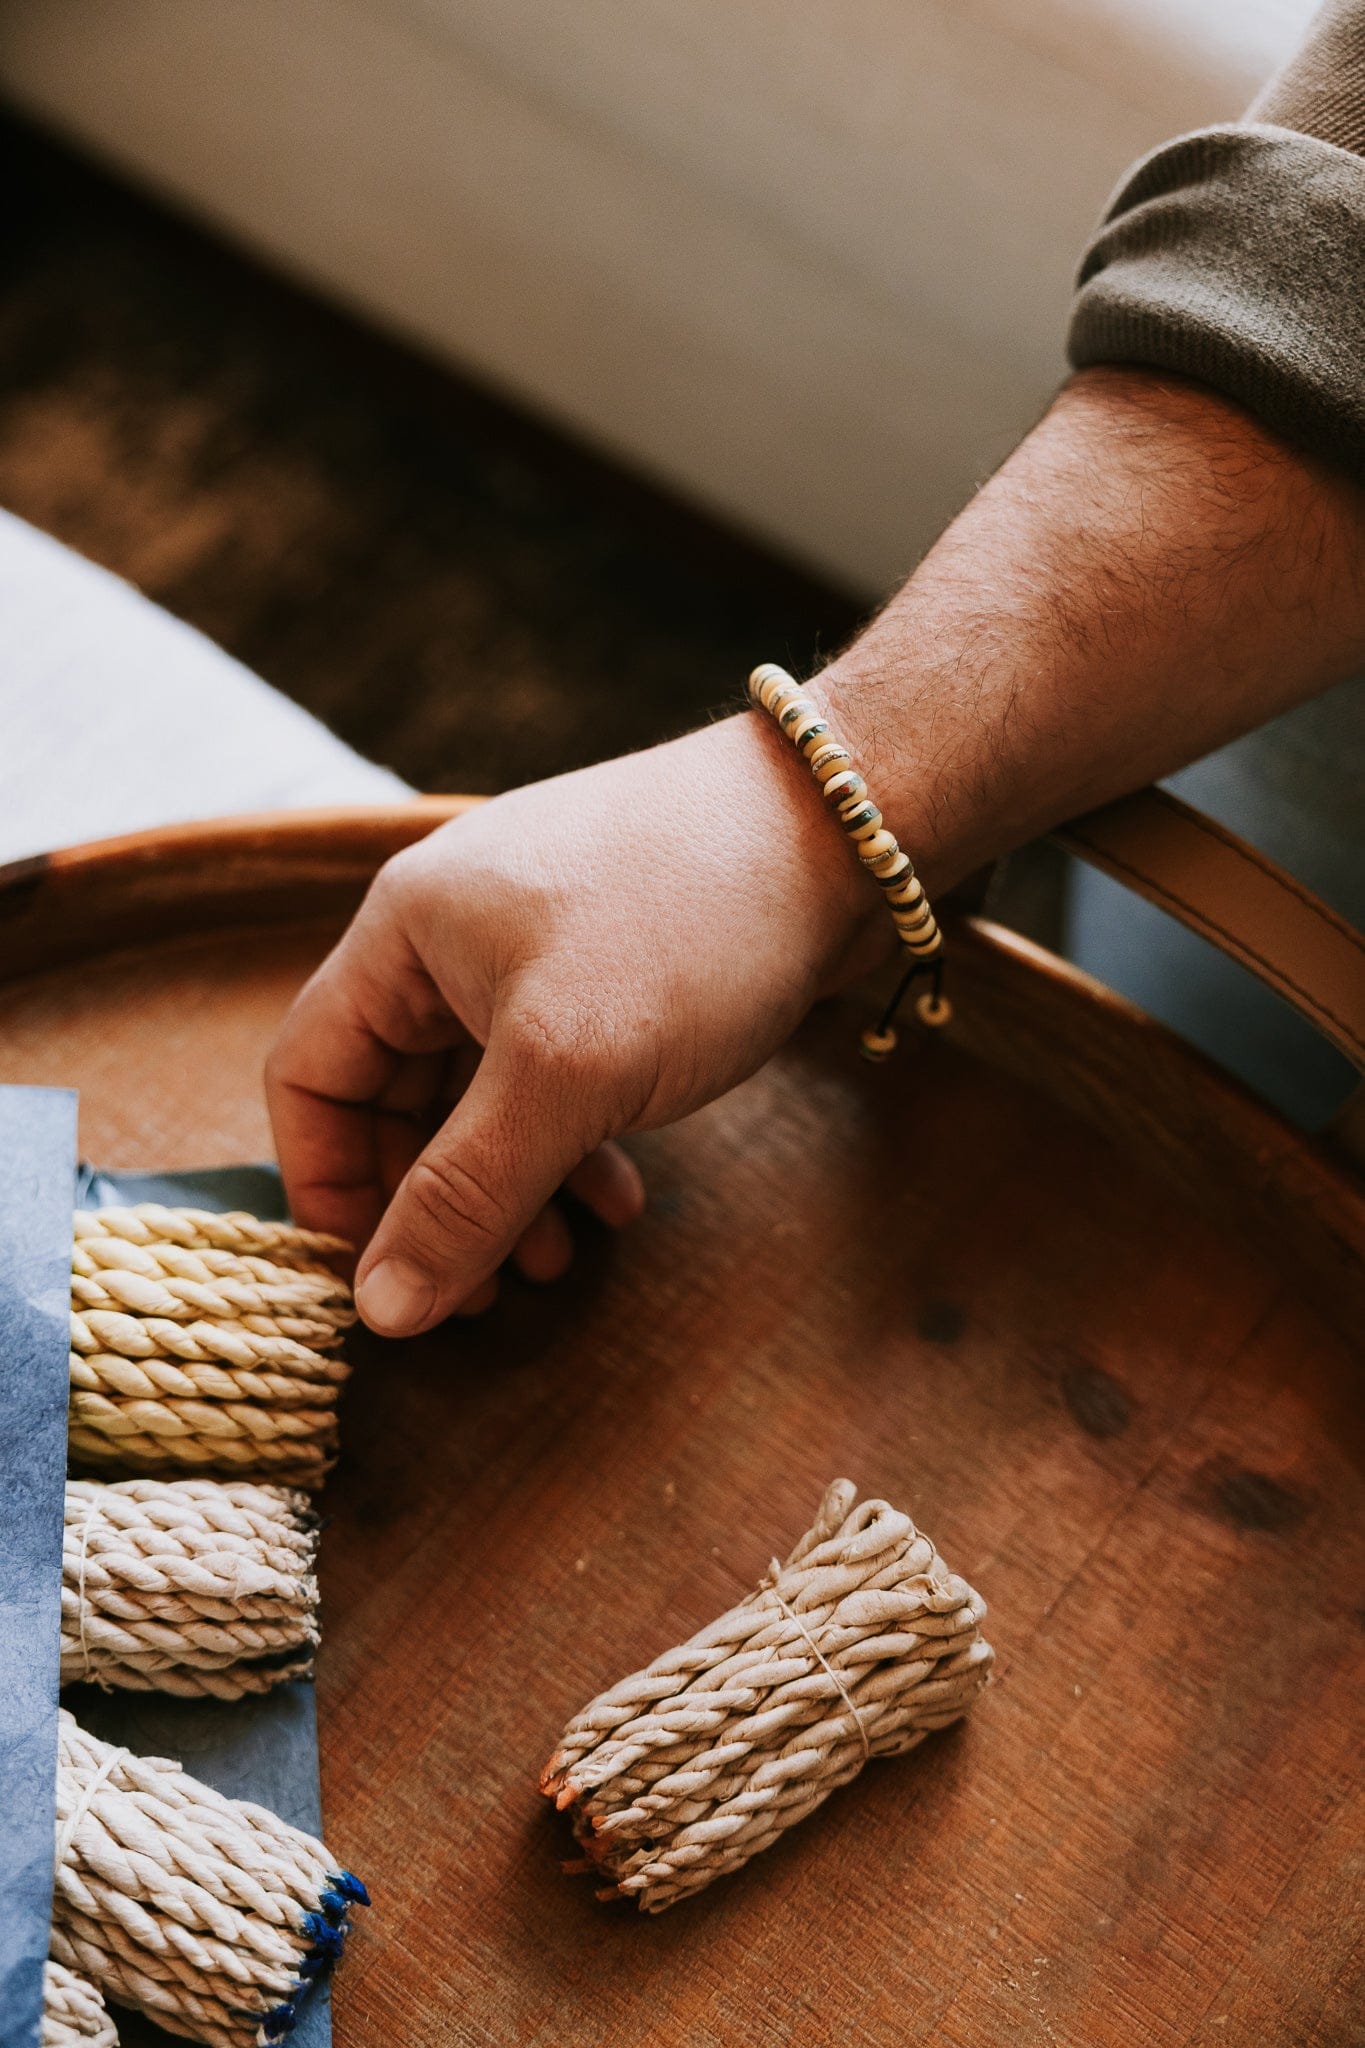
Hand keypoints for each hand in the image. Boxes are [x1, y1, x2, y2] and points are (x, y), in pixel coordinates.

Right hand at [266, 714, 878, 1335]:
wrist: (844, 833)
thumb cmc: (690, 927)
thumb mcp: (565, 1072)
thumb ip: (465, 1193)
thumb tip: (379, 1311)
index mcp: (404, 932)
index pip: (308, 1073)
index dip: (329, 1185)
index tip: (380, 1282)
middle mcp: (453, 940)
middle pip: (393, 1098)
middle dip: (433, 1204)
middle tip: (484, 1298)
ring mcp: (533, 954)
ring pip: (481, 1100)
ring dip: (509, 1191)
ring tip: (555, 1265)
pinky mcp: (608, 977)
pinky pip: (553, 1083)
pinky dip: (572, 1149)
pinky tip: (619, 1201)